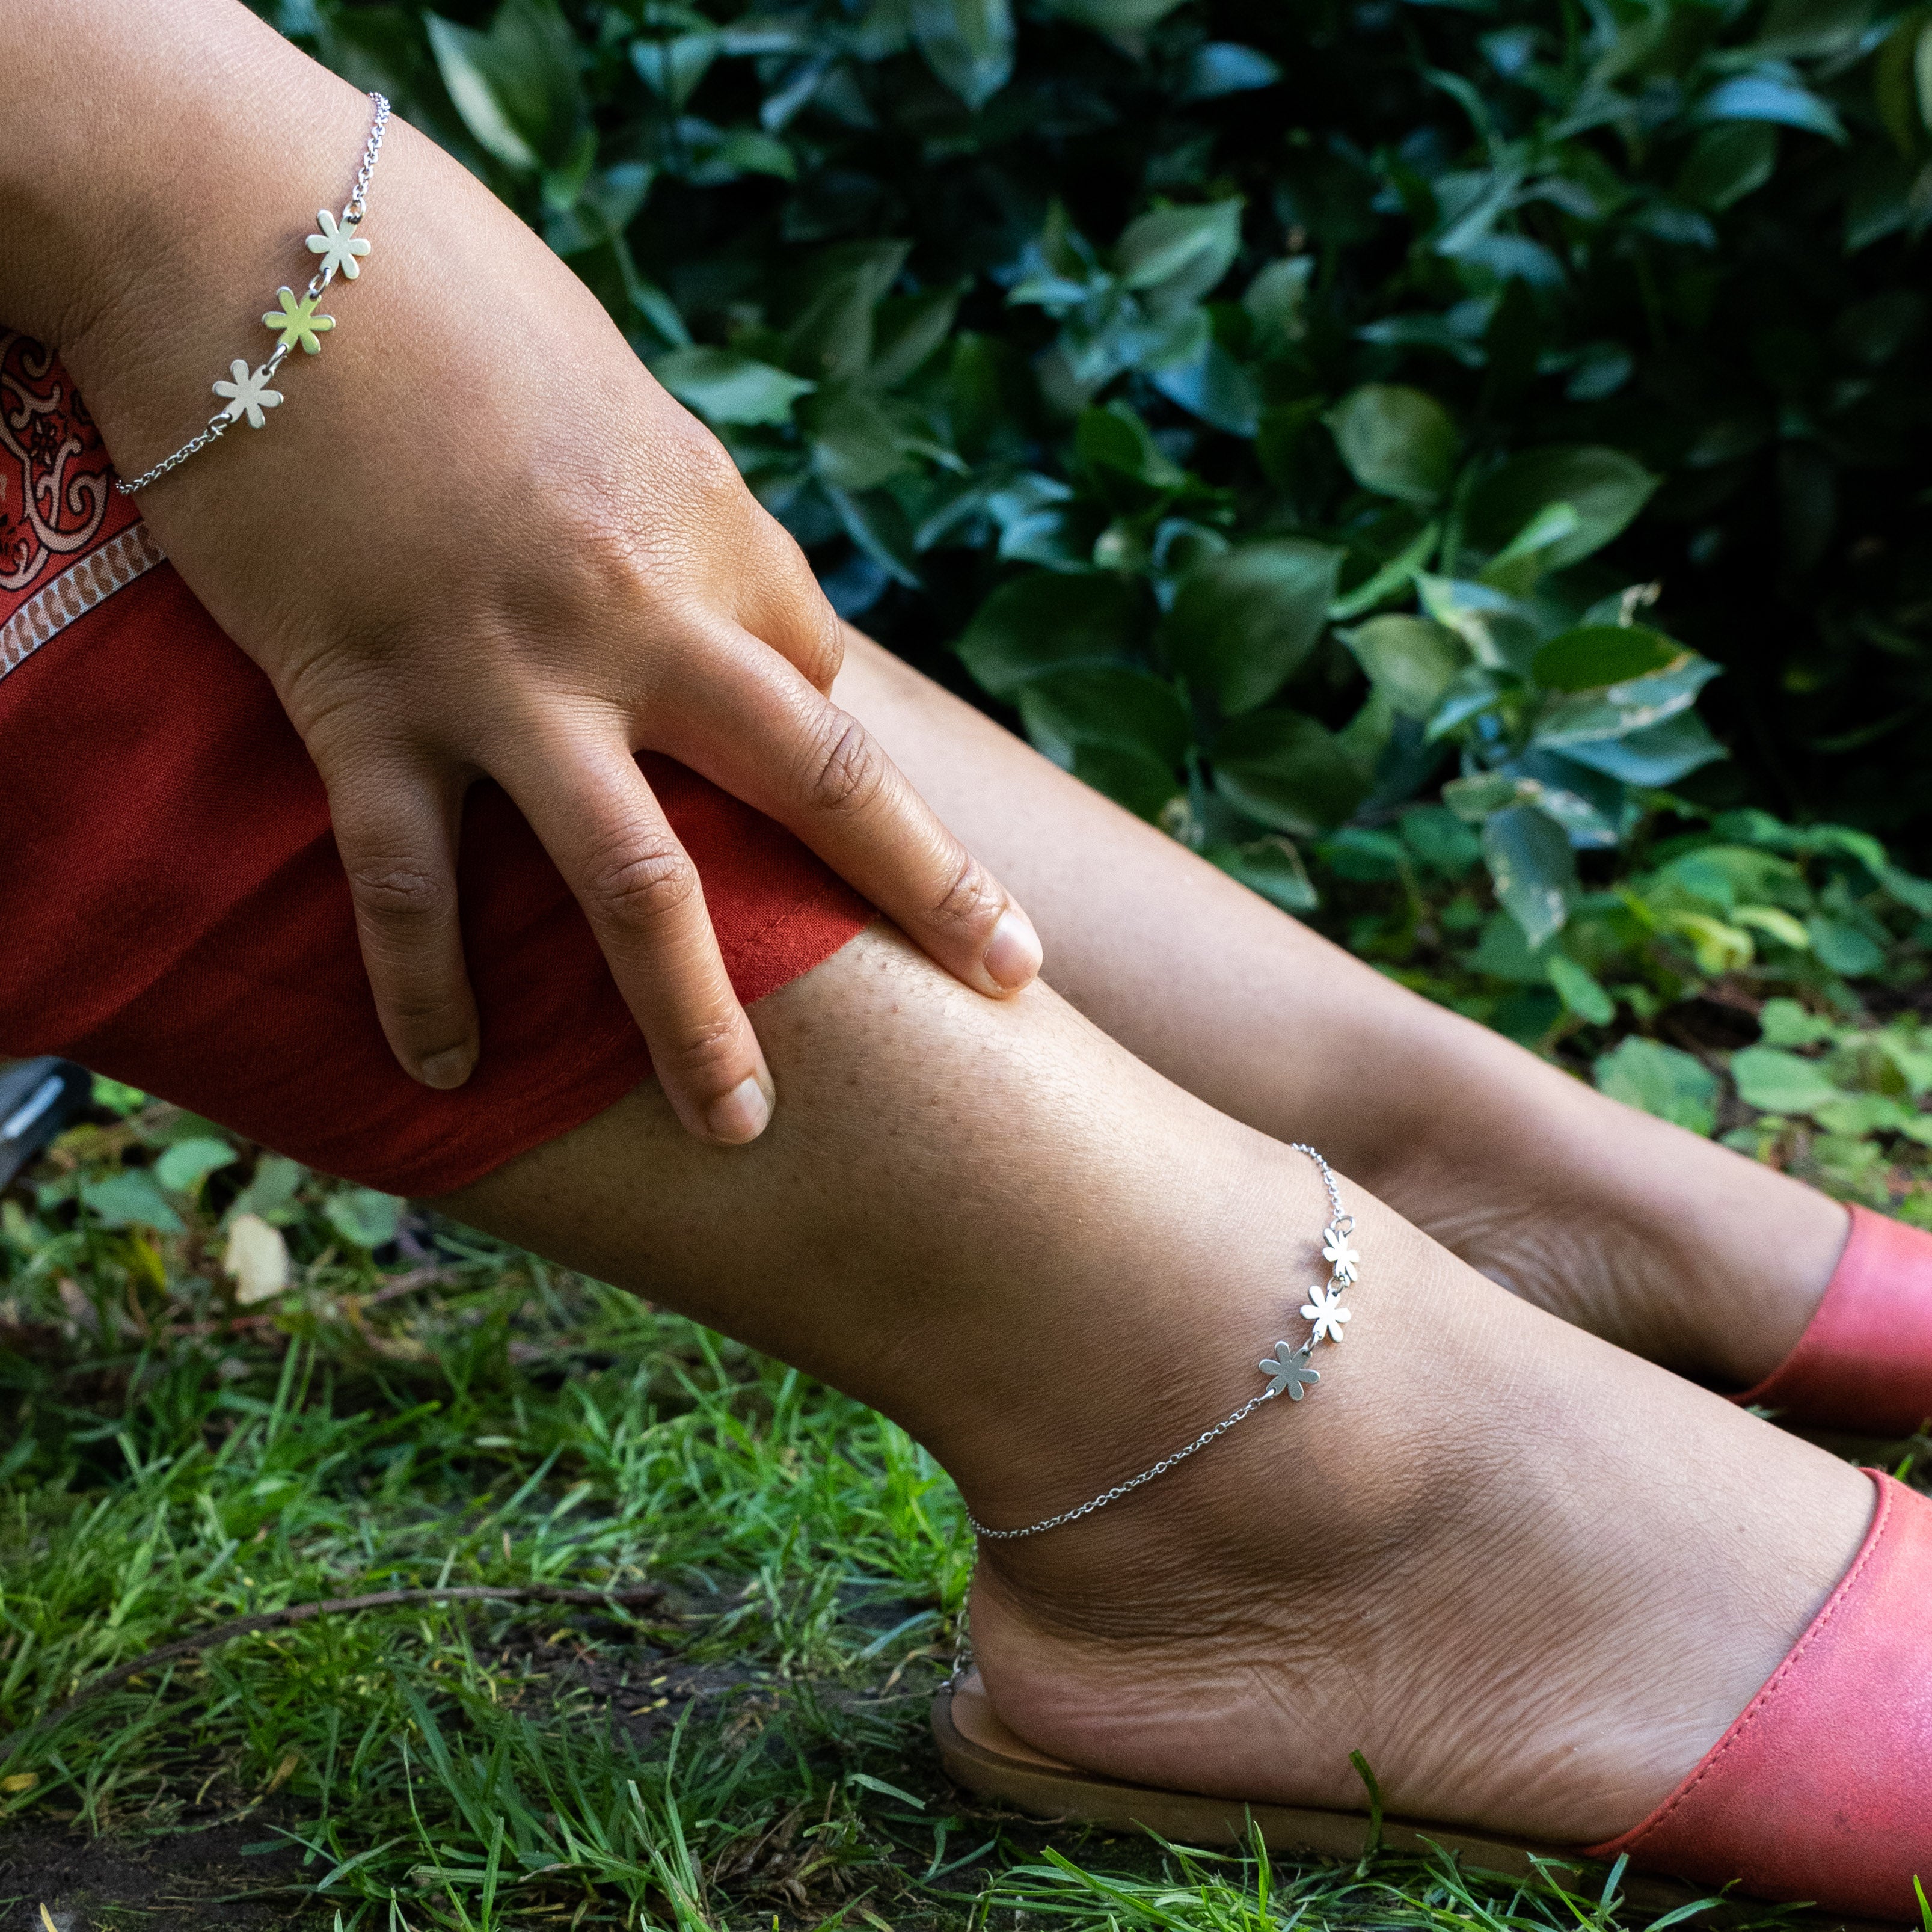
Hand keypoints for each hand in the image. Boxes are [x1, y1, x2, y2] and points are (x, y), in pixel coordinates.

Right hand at [49, 26, 1040, 1146]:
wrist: (257, 235)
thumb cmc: (443, 294)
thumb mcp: (614, 396)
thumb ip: (687, 517)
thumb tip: (738, 613)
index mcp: (709, 529)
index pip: (817, 683)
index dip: (836, 769)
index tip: (853, 831)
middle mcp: (637, 616)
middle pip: (817, 780)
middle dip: (923, 890)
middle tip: (1010, 986)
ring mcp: (508, 675)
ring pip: (636, 883)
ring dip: (694, 1021)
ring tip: (741, 1133)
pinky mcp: (368, 704)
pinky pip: (411, 885)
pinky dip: (425, 990)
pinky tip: (448, 1071)